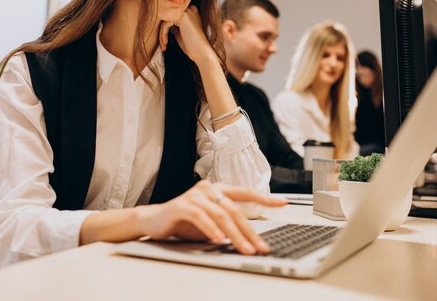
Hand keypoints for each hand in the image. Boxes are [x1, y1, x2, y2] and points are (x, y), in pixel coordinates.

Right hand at [138, 180, 286, 254]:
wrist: (153, 220)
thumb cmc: (184, 221)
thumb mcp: (210, 223)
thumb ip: (227, 224)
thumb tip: (250, 239)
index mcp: (218, 190)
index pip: (245, 192)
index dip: (264, 198)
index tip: (283, 203)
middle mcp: (208, 189)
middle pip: (235, 210)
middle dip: (250, 231)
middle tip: (260, 247)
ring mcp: (195, 195)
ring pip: (221, 215)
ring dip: (234, 234)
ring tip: (244, 249)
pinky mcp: (182, 205)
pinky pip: (200, 217)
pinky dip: (211, 229)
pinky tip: (219, 240)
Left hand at [158, 6, 216, 65]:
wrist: (202, 52)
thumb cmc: (192, 45)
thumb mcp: (181, 32)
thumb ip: (173, 25)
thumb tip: (161, 22)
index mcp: (191, 11)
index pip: (172, 17)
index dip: (166, 29)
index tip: (165, 41)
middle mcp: (190, 8)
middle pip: (168, 18)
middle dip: (162, 32)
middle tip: (163, 44)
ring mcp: (187, 11)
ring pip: (165, 21)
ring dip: (162, 34)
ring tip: (164, 45)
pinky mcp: (183, 16)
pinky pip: (166, 24)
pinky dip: (163, 34)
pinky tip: (166, 43)